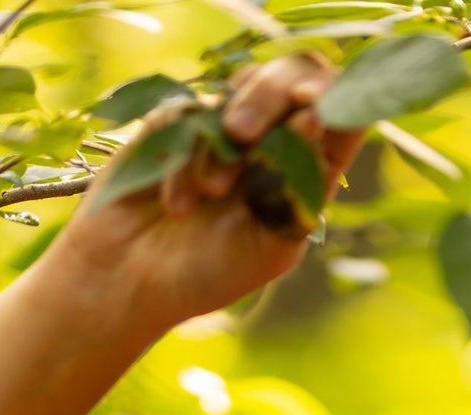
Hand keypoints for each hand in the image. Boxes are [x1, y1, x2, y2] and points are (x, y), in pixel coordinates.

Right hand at [50, 56, 364, 331]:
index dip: (335, 97)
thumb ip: (300, 188)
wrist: (131, 280)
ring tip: (209, 194)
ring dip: (225, 140)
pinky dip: (186, 157)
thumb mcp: (270, 246)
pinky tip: (176, 203)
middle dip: (272, 97)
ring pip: (242, 89)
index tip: (313, 105)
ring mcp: (222, 127)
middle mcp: (270, 143)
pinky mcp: (177, 120)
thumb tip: (315, 118)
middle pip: (294, 79)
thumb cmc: (207, 274)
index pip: (339, 116)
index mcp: (304, 174)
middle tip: (244, 134)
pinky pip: (190, 110)